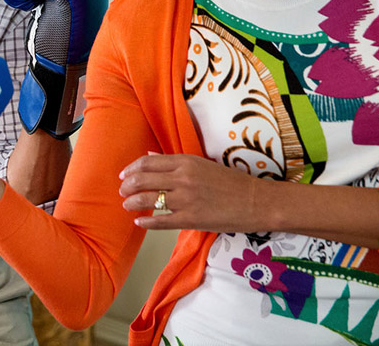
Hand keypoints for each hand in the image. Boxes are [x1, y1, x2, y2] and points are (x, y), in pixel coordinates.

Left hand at [118, 153, 266, 232]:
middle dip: (127, 186)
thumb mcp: (202, 164)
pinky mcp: (190, 219)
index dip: (131, 169)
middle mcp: (182, 178)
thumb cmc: (231, 182)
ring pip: (147, 199)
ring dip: (132, 202)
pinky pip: (160, 221)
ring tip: (127, 205)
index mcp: (185, 162)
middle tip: (122, 191)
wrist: (256, 201)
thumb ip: (174, 162)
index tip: (123, 175)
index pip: (147, 162)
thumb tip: (149, 156)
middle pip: (142, 180)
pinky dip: (146, 221)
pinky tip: (140, 221)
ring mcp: (185, 199)